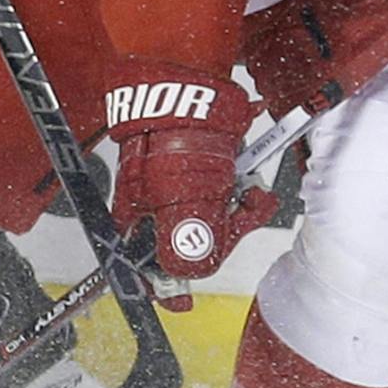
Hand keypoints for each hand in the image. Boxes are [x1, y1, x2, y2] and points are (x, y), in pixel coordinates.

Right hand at [104, 61, 276, 307]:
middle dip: (222, 235)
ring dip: (238, 210)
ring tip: (251, 193)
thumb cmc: (178, 138)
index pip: (147, 267)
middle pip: (188, 244)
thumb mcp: (184, 201)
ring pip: (211, 218)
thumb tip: (187, 275)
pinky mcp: (198, 167)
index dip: (166, 288)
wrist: (189, 83)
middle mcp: (152, 206)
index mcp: (136, 219)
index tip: (184, 304)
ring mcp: (175, 185)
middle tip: (240, 218)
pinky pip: (222, 191)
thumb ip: (185, 247)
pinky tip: (250, 180)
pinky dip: (241, 188)